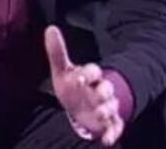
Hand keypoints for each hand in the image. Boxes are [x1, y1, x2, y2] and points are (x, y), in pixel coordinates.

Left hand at [44, 26, 123, 146]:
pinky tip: (106, 140)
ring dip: (107, 110)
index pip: (93, 71)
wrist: (82, 106)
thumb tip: (50, 28)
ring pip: (111, 107)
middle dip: (103, 91)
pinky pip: (114, 128)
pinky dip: (112, 134)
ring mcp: (106, 107)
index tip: (79, 76)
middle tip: (97, 94)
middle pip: (107, 89)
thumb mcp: (63, 70)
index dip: (88, 73)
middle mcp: (101, 91)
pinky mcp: (108, 124)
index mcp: (90, 76)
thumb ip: (57, 51)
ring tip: (99, 114)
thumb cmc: (72, 86)